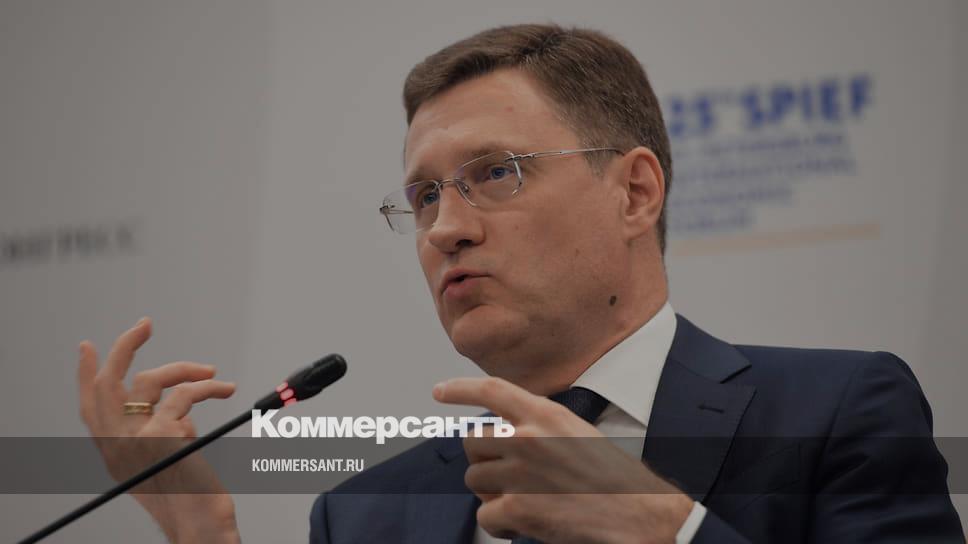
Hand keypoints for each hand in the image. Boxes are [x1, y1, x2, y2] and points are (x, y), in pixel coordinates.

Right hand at [77, 317, 240, 542]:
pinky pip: (186, 394)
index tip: (87, 347)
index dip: (86, 375)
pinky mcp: (163, 433)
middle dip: (124, 346)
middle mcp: (116, 445)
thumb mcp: (162, 463)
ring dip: (185, 368)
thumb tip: (176, 409)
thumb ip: (158, 434)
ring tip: (213, 374)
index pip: (89, 407)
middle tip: (145, 324)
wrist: (198, 525)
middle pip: (108, 383)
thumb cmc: (187, 498)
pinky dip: (208, 387)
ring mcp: (137, 438)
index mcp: (112, 452)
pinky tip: (224, 391)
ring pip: (150, 380)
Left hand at [433, 377, 693, 543]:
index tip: (439, 391)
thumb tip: (503, 435)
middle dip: (484, 459)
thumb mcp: (576, 433)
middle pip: (473, 440)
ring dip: (492, 493)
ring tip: (527, 501)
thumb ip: (539, 427)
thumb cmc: (611, 477)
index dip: (460, 389)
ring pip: (476, 479)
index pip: (492, 390)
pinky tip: (524, 526)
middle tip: (509, 476)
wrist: (635, 514)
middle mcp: (528, 437)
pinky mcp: (517, 507)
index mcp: (545, 414)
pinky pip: (486, 515)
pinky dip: (500, 525)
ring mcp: (520, 472)